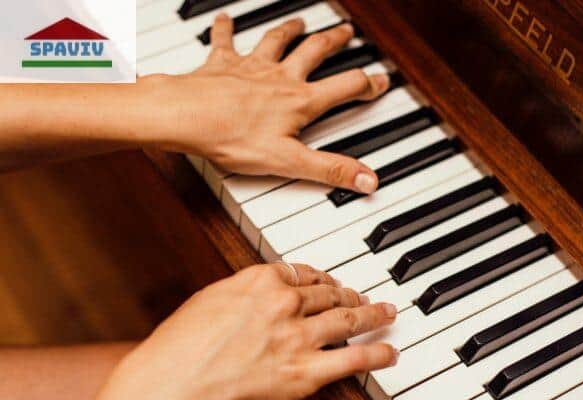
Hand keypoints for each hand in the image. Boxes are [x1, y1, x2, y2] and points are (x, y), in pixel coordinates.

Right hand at [66, 264, 396, 399]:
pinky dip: (378, 354)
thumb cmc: (182, 343)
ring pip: (350, 318)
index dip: (322, 279)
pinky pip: (355, 360)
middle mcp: (287, 302)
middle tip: (363, 296)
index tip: (329, 282)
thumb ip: (245, 290)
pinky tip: (390, 352)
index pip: (304, 273)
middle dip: (351, 294)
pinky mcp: (307, 371)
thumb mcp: (212, 298)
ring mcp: (300, 336)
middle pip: (330, 293)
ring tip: (386, 312)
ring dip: (373, 314)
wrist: (175, 379)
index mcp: (262, 279)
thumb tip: (261, 290)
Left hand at [145, 16, 388, 192]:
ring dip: (291, 29)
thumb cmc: (232, 138)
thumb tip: (367, 180)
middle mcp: (280, 77)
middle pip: (314, 52)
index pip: (344, 88)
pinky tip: (225, 18)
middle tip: (346, 32)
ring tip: (301, 22)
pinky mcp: (222, 64)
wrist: (185, 116)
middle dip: (334, 41)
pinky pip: (225, 40)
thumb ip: (330, 169)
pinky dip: (225, 28)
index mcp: (300, 101)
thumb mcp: (288, 161)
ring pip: (277, 41)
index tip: (381, 80)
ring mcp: (251, 66)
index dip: (367, 84)